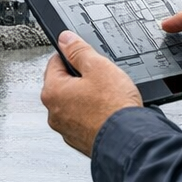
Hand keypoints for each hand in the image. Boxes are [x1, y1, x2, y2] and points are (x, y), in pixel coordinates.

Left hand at [41, 31, 141, 156]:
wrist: (129, 142)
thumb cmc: (113, 108)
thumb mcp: (98, 67)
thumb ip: (79, 50)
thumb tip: (65, 39)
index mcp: (52, 91)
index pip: (55, 62)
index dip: (73, 56)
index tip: (86, 57)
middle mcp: (53, 112)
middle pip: (64, 84)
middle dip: (81, 78)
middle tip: (102, 78)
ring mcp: (65, 129)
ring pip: (74, 103)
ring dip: (87, 98)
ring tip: (108, 97)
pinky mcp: (79, 140)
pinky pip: (83, 120)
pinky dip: (93, 115)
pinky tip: (108, 113)